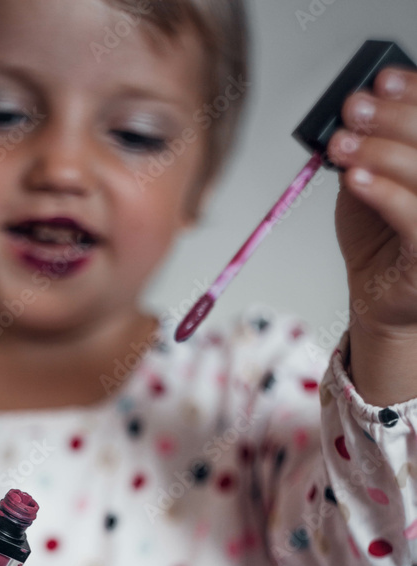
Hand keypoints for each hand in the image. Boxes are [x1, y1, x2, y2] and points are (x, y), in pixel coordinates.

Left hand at [328, 67, 416, 338]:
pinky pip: (413, 216)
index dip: (415, 94)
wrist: (378, 298)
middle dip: (391, 118)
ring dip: (379, 152)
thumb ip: (373, 150)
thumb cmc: (380, 239)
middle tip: (353, 110)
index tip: (382, 81)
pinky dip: (383, 192)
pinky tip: (355, 178)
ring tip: (342, 145)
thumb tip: (360, 108)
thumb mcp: (373, 183)